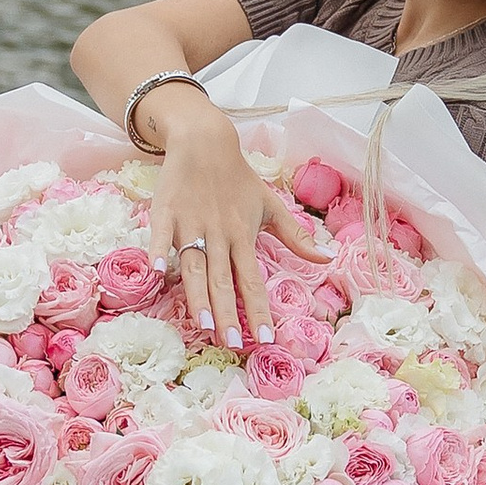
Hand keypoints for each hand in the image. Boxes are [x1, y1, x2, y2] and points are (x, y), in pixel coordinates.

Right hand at [140, 86, 325, 347]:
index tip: (266, 338)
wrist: (206, 141)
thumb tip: (327, 259)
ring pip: (195, 265)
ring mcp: (191, 224)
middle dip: (228, 313)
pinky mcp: (165, 212)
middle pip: (223, 280)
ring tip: (203, 324)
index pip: (252, 280)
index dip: (258, 310)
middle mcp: (219, 234)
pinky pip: (161, 235)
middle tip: (231, 344)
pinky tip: (158, 271)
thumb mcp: (271, 205)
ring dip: (198, 295)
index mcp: (243, 236)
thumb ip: (296, 237)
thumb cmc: (239, 178)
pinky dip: (159, 250)